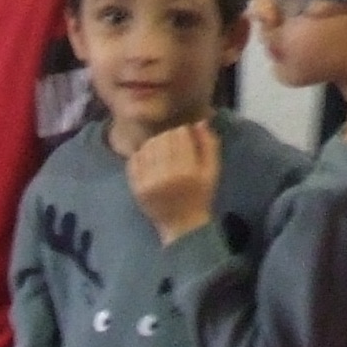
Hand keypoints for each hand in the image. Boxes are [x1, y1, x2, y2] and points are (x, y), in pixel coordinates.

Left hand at [127, 121, 222, 241]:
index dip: (183, 133)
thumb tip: (200, 121)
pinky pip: (134, 160)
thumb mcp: (212, 171)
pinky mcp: (136, 188)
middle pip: (162, 138)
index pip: (179, 135)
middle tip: (174, 146)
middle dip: (169, 137)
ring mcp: (148, 182)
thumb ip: (209, 144)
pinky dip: (141, 155)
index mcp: (187, 171)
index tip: (186, 139)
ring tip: (163, 153)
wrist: (182, 225)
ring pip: (147, 146)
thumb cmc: (201, 196)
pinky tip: (151, 161)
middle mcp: (166, 175)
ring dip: (155, 144)